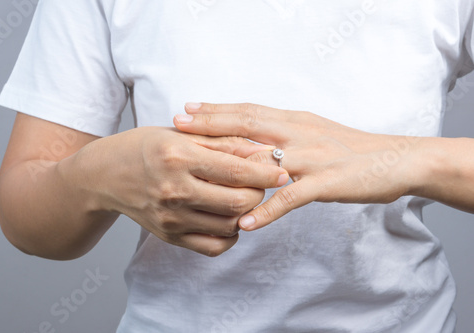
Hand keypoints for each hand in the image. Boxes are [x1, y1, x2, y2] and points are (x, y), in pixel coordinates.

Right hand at [77, 126, 287, 255]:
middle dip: (260, 193)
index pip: (238, 169)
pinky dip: (230, 235)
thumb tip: (263, 151)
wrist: (105, 175)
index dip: (268, 171)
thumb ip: (224, 142)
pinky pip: (214, 246)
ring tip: (242, 196)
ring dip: (246, 212)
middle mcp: (174, 190)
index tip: (283, 170)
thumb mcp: (181, 134)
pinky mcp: (169, 236)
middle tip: (260, 183)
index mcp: (178, 156)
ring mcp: (171, 217)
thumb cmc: (145, 147)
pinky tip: (227, 217)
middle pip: (239, 202)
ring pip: (231, 225)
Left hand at [174, 103, 419, 230]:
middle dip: (210, 126)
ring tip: (198, 170)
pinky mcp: (325, 183)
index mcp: (294, 121)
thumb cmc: (350, 147)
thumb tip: (252, 132)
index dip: (216, 110)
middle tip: (177, 125)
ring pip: (262, 161)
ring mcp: (310, 159)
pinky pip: (289, 199)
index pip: (248, 111)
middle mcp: (298, 134)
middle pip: (247, 128)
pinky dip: (266, 210)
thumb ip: (284, 131)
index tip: (187, 109)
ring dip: (228, 166)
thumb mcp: (313, 130)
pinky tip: (244, 222)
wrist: (394, 159)